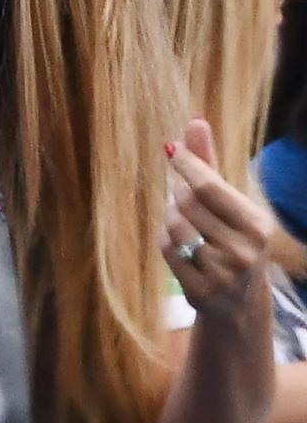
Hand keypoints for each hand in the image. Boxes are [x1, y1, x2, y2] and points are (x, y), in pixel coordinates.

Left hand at [162, 118, 273, 318]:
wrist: (239, 302)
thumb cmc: (230, 237)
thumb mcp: (227, 201)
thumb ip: (209, 162)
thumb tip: (195, 121)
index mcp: (257, 224)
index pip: (208, 185)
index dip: (185, 164)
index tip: (172, 150)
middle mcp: (245, 250)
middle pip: (186, 203)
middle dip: (177, 193)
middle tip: (180, 195)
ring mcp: (223, 274)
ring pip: (173, 226)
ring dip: (170, 217)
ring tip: (183, 222)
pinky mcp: (201, 292)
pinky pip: (167, 251)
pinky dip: (166, 241)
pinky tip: (180, 245)